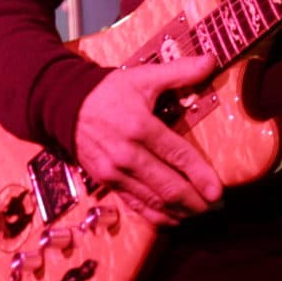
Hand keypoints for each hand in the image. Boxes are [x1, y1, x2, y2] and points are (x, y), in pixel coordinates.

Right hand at [74, 54, 222, 226]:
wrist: (64, 105)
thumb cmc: (109, 91)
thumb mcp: (145, 77)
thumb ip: (180, 71)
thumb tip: (211, 61)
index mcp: (140, 128)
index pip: (177, 156)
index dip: (200, 175)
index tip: (218, 191)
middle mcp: (127, 155)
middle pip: (167, 186)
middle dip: (195, 200)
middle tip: (216, 206)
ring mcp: (114, 173)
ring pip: (152, 200)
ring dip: (178, 211)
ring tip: (201, 213)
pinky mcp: (105, 182)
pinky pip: (134, 205)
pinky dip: (155, 216)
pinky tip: (173, 219)